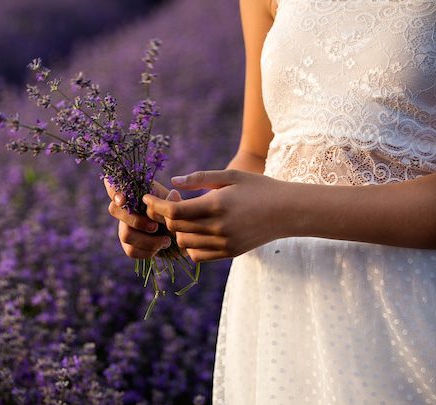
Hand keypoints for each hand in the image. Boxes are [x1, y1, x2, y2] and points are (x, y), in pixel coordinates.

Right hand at [104, 179, 172, 258]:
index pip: (112, 186)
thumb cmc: (174, 213)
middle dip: (136, 221)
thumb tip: (172, 194)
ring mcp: (124, 227)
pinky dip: (148, 251)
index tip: (123, 200)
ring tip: (166, 241)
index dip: (113, 191)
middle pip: (114, 210)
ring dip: (147, 240)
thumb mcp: (175, 203)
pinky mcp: (128, 245)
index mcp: (134, 193)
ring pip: (125, 234)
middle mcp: (124, 209)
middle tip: (155, 227)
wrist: (180, 233)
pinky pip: (131, 250)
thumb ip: (173, 200)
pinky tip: (160, 248)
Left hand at [142, 170, 290, 261]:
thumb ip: (200, 178)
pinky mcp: (229, 253)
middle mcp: (218, 228)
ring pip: (184, 243)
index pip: (174, 211)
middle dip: (166, 214)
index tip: (147, 198)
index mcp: (216, 205)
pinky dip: (190, 245)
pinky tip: (196, 231)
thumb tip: (173, 182)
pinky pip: (197, 255)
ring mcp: (224, 243)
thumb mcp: (231, 176)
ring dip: (177, 230)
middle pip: (175, 227)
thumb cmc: (259, 188)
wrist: (288, 212)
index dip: (156, 205)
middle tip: (174, 200)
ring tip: (186, 215)